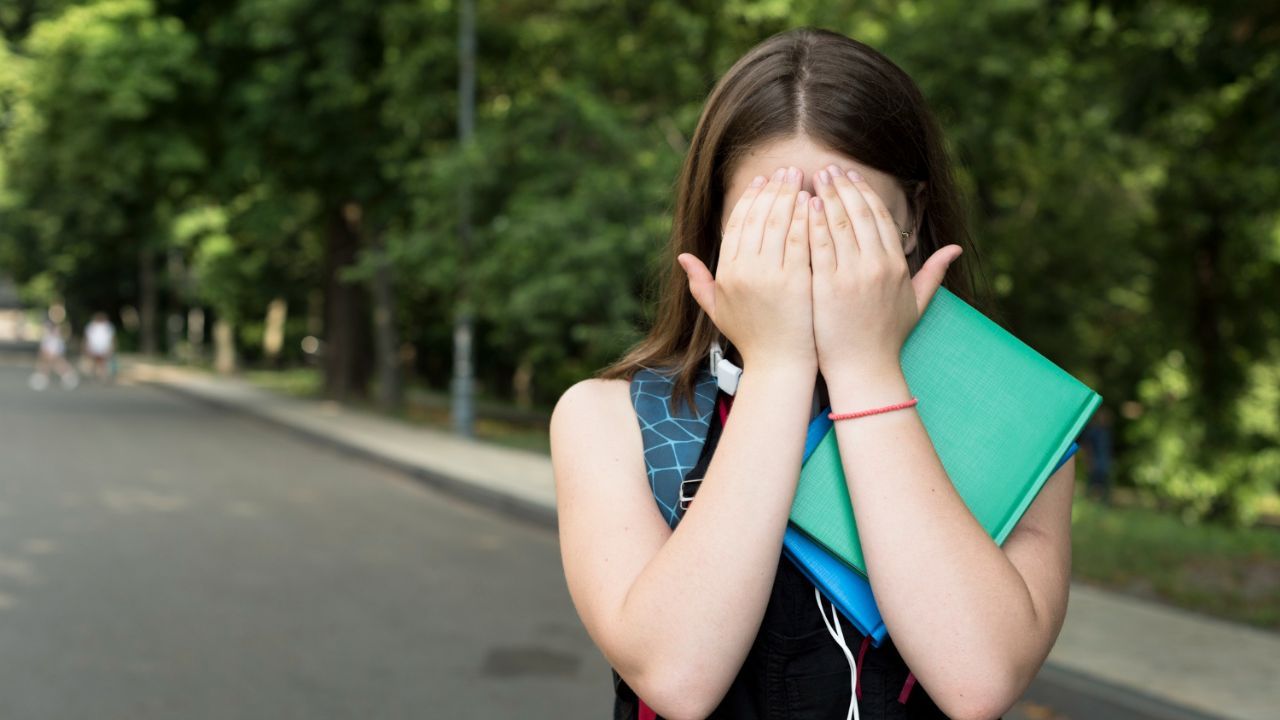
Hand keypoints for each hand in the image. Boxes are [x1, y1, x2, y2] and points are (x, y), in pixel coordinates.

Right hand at [677, 166, 816, 375]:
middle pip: (759, 217)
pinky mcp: (796, 281)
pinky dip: (807, 217)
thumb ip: (700, 283)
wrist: (779, 367)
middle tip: (787, 170)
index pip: (737, 224)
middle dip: (774, 189)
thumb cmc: (753, 339)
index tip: (763, 181)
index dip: (750, 199)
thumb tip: (682, 257)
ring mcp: (769, 276)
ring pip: (780, 222)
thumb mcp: (719, 311)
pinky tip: (815, 202)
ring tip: (803, 178)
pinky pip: (801, 239)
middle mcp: (743, 271)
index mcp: (726, 274)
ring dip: (791, 195)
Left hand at [807, 164, 961, 382]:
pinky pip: (818, 246)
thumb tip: (956, 249)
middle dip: (842, 187)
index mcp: (897, 266)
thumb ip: (934, 272)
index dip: (864, 194)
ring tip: (812, 179)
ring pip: (838, 224)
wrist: (864, 370)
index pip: (880, 218)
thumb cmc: (887, 339)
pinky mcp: (827, 286)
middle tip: (828, 169)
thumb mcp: (917, 304)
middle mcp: (877, 266)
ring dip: (825, 197)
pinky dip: (811, 223)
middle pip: (859, 214)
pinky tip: (802, 207)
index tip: (851, 177)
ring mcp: (852, 275)